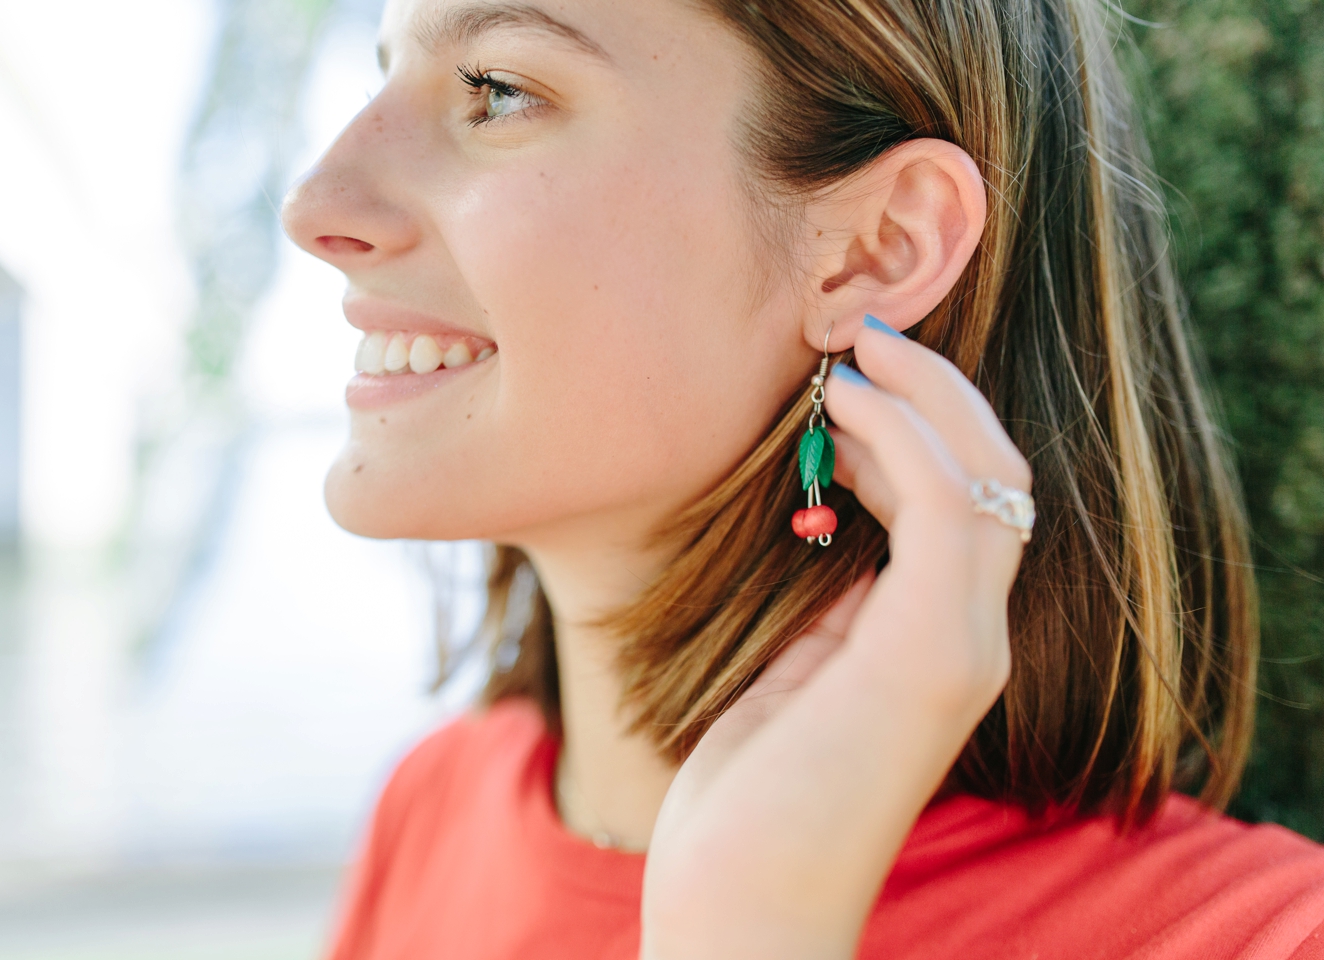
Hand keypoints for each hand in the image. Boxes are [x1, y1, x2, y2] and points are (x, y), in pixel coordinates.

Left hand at [640, 323, 1031, 959]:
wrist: (743, 907)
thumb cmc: (748, 798)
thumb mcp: (790, 673)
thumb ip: (829, 602)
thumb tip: (822, 519)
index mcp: (933, 639)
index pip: (967, 499)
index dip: (919, 421)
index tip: (848, 370)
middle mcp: (969, 638)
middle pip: (996, 474)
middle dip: (935, 391)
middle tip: (860, 334)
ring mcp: (960, 649)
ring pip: (990, 479)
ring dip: (925, 399)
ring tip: (852, 351)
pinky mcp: (931, 660)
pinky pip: (952, 514)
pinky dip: (906, 442)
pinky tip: (844, 410)